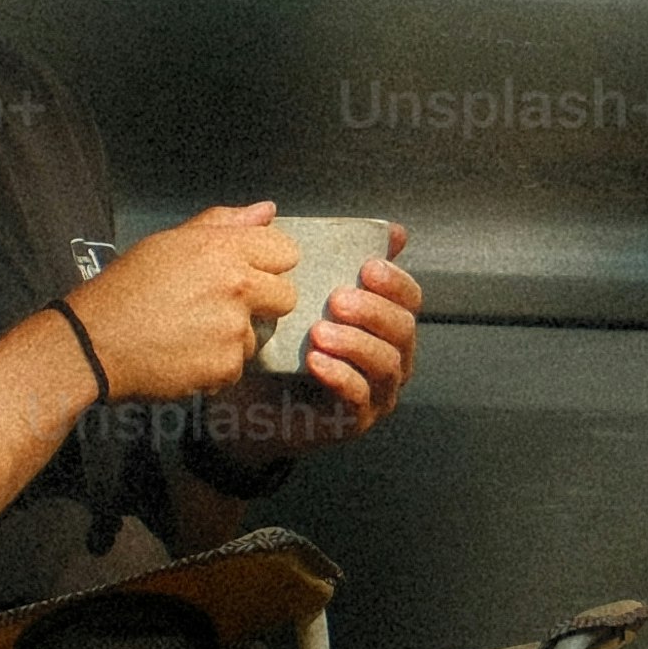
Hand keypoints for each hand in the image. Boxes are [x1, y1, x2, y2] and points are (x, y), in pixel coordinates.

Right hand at [63, 201, 297, 405]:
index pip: (285, 252)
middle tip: (220, 307)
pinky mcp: (225, 367)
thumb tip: (266, 211)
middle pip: (286, 297)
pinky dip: (216, 365)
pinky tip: (185, 354)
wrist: (91, 343)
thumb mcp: (168, 243)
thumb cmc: (124, 290)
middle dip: (262, 303)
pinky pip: (237, 366)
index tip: (248, 274)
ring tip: (191, 332)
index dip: (268, 265)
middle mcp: (235, 287)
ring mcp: (232, 330)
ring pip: (258, 335)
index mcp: (221, 249)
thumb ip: (223, 224)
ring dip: (234, 337)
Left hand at [189, 247, 419, 460]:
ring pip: (388, 364)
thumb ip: (331, 254)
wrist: (239, 401)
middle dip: (375, 310)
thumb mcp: (294, 293)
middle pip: (404, 329)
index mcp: (380, 322)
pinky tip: (316, 363)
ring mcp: (377, 391)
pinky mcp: (354, 420)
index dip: (395, 281)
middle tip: (338, 299)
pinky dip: (342, 377)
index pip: (408, 297)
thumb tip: (385, 227)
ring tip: (319, 333)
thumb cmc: (274, 344)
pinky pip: (361, 398)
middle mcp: (389, 356)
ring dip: (357, 343)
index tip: (366, 266)